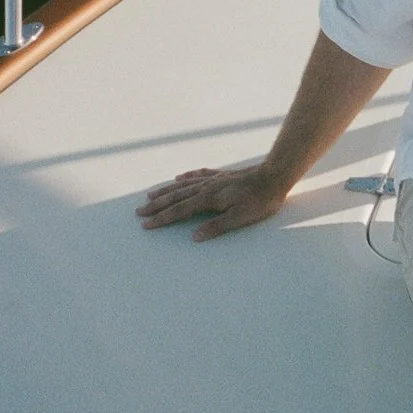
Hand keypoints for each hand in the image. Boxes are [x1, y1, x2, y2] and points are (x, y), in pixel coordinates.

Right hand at [136, 161, 287, 240]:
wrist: (273, 176)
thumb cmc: (260, 201)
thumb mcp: (240, 218)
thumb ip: (216, 227)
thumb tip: (194, 237)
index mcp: (208, 199)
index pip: (179, 211)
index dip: (162, 219)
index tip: (146, 225)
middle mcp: (206, 187)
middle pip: (175, 197)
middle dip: (156, 206)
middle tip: (139, 212)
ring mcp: (213, 179)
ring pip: (183, 185)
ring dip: (165, 191)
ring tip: (150, 195)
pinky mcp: (222, 175)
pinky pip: (198, 175)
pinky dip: (186, 177)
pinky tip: (179, 177)